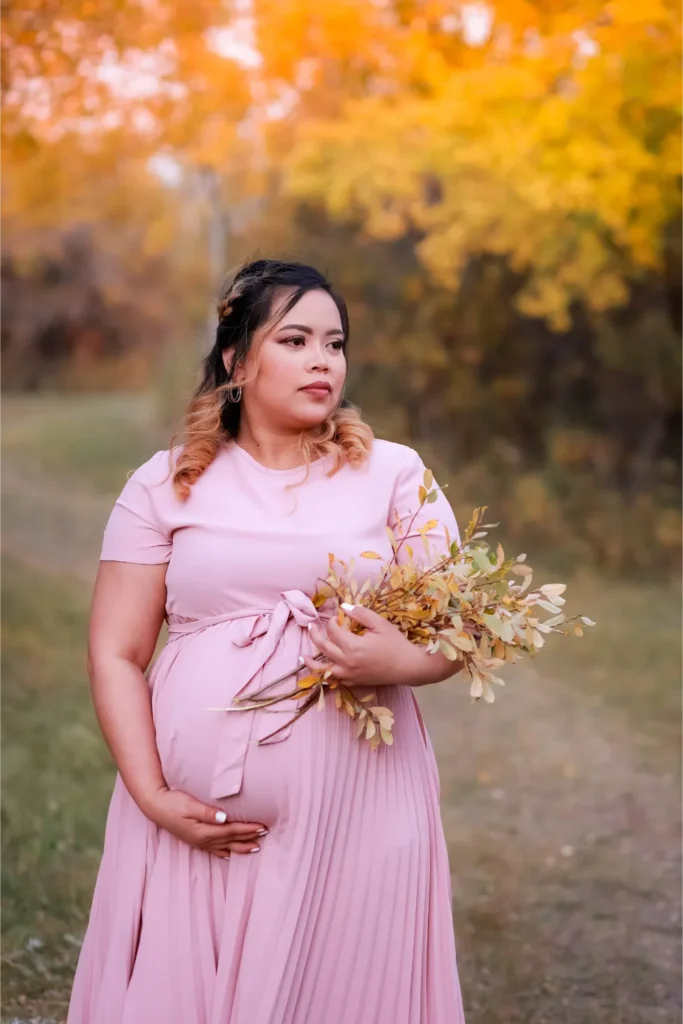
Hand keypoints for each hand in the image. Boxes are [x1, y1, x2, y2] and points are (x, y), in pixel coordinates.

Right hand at [142, 787, 267, 858]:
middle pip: (230, 840)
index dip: (248, 829)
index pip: (231, 831)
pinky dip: (224, 852)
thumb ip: (207, 812)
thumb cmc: (173, 802)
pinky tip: (230, 854)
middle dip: (249, 838)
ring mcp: (198, 841)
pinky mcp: (194, 840)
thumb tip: (224, 818)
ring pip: (224, 847)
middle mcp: (203, 839)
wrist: (155, 806)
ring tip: (255, 848)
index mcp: (203, 831)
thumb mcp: (189, 804)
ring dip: (240, 847)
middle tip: (265, 834)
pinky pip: (213, 850)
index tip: (262, 826)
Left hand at [304, 604, 425, 687]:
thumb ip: (360, 614)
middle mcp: (347, 662)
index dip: (332, 621)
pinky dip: (325, 675)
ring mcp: (349, 675)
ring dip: (311, 662)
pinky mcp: (354, 682)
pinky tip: (322, 670)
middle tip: (311, 627)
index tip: (335, 616)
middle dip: (315, 635)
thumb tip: (343, 608)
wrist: (408, 667)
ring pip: (324, 670)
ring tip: (303, 656)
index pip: (333, 631)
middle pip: (324, 648)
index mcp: (353, 646)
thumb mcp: (380, 623)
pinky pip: (334, 680)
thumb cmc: (396, 643)